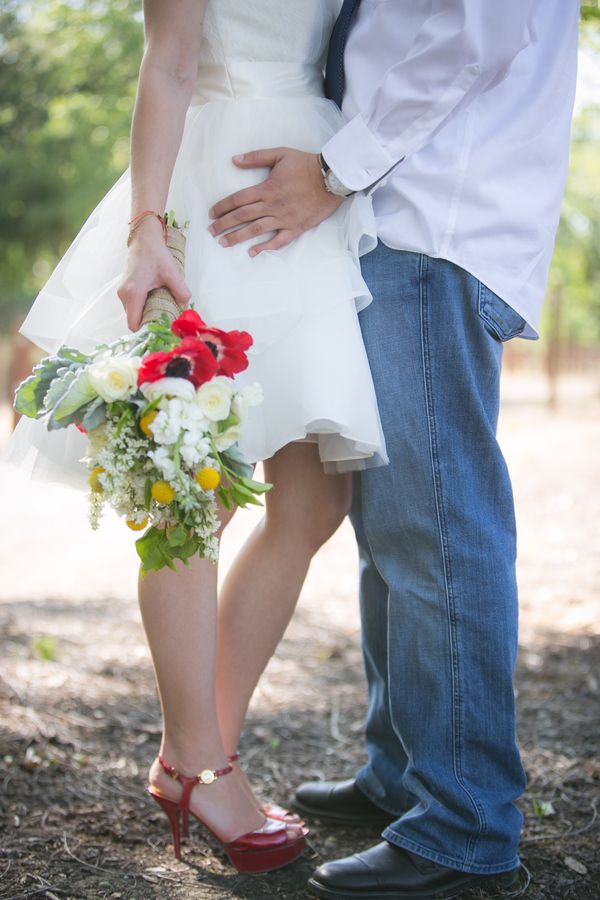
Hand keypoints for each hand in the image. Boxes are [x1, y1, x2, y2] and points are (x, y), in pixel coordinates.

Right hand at [117, 218, 191, 330]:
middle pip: (134, 320)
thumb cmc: (156, 254)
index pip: (134, 324)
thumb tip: (185, 307)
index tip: (160, 329)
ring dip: (145, 315)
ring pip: (133, 313)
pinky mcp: (124, 289)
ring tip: (161, 311)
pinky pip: (132, 306)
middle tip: (164, 321)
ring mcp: (122, 292)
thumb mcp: (172, 273)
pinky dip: (142, 308)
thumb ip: (181, 291)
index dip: (146, 330)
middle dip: (147, 323)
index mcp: (133, 293)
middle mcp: (124, 295)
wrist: (144, 238)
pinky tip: (155, 302)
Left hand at [208, 148, 343, 254]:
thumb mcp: (280, 154)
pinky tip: (252, 253)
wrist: (331, 178)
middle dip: (224, 224)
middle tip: (211, 231)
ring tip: (223, 243)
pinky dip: (265, 248)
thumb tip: (234, 160)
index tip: (211, 213)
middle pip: (242, 217)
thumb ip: (256, 157)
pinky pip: (278, 241)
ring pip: (256, 230)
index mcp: (266, 188)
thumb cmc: (306, 165)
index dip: (222, 207)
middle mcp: (272, 205)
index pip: (238, 199)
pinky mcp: (295, 228)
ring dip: (238, 237)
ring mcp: (284, 219)